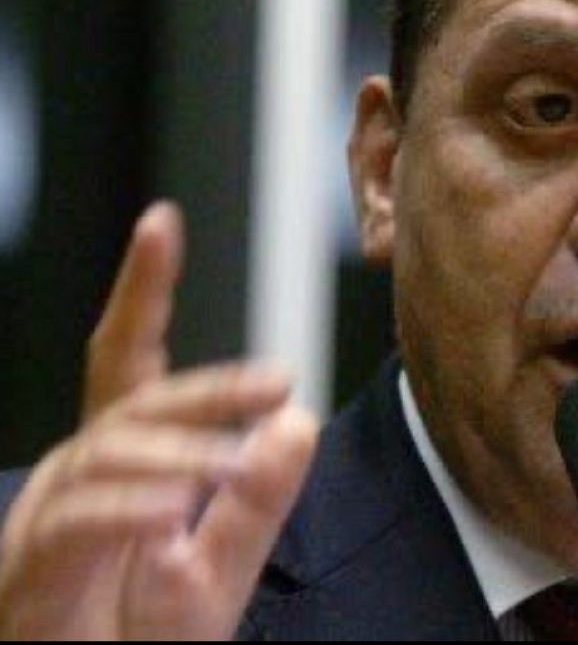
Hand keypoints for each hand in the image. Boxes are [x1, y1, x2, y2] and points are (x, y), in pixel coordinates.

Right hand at [0, 203, 318, 639]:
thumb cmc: (145, 641)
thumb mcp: (223, 567)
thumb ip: (261, 500)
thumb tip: (298, 422)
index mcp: (129, 460)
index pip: (132, 358)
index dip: (143, 289)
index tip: (160, 222)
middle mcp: (84, 473)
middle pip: (137, 399)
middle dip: (207, 387)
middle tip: (276, 383)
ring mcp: (51, 518)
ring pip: (108, 449)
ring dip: (180, 452)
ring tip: (232, 465)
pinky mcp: (31, 573)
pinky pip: (72, 521)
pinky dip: (124, 510)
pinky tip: (171, 514)